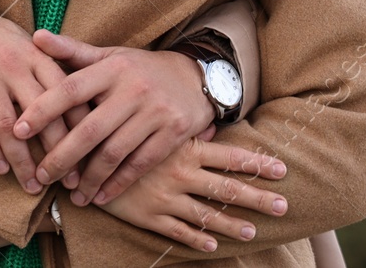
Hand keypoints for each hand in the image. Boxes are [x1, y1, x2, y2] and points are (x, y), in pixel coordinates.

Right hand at [0, 0, 81, 192]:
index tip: (87, 158)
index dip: (78, 128)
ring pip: (8, 125)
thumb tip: (71, 104)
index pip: (65, 94)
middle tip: (65, 182)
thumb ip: (42, 68)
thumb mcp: (19, 41)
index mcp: (33, 52)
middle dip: (55, 152)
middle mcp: (12, 61)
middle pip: (41, 114)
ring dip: (21, 161)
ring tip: (31, 184)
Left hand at [12, 30, 216, 206]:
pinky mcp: (173, 134)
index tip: (18, 130)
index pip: (70, 89)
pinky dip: (118, 183)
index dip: (42, 110)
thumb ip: (71, 51)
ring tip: (71, 194)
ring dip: (89, 178)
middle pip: (89, 129)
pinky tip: (100, 196)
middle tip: (41, 175)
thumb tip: (35, 36)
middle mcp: (132, 89)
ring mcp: (155, 113)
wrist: (195, 78)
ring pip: (114, 152)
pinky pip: (139, 164)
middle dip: (61, 157)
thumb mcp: (108, 56)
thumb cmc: (139, 69)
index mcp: (111, 68)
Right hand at [94, 135, 287, 252]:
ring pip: (207, 215)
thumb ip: (184, 128)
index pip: (230, 157)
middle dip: (257, 198)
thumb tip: (213, 128)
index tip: (282, 169)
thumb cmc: (118, 129)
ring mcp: (165, 198)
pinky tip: (213, 246)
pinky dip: (198, 239)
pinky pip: (178, 232)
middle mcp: (179, 174)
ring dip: (232, 225)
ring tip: (252, 231)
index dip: (257, 164)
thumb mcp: (149, 120)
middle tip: (283, 206)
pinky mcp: (148, 216)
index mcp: (183, 148)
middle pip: (227, 189)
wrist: (82, 154)